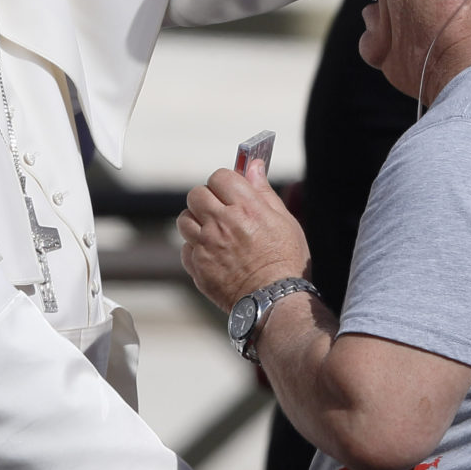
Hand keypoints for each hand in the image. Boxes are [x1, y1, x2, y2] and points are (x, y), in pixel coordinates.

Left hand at [177, 160, 310, 311]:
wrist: (275, 303)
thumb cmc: (285, 262)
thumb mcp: (284, 221)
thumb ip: (263, 191)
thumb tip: (253, 167)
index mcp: (245, 208)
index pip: (220, 176)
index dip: (225, 182)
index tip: (230, 190)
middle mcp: (221, 224)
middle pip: (196, 194)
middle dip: (207, 198)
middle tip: (220, 209)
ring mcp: (206, 246)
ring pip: (185, 219)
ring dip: (197, 222)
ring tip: (214, 232)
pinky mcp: (198, 267)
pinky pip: (186, 248)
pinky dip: (196, 249)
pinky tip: (213, 254)